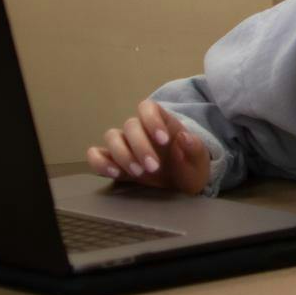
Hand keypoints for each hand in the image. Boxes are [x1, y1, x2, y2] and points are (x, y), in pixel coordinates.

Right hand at [84, 99, 209, 193]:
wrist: (181, 187)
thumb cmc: (189, 168)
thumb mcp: (199, 161)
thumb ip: (195, 148)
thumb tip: (184, 136)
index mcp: (162, 123)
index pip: (148, 107)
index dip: (152, 120)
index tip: (164, 140)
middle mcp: (140, 130)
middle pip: (130, 125)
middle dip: (140, 146)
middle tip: (154, 167)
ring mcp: (125, 145)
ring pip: (112, 137)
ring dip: (122, 154)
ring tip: (138, 173)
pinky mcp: (112, 162)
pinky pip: (97, 155)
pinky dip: (100, 162)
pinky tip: (114, 173)